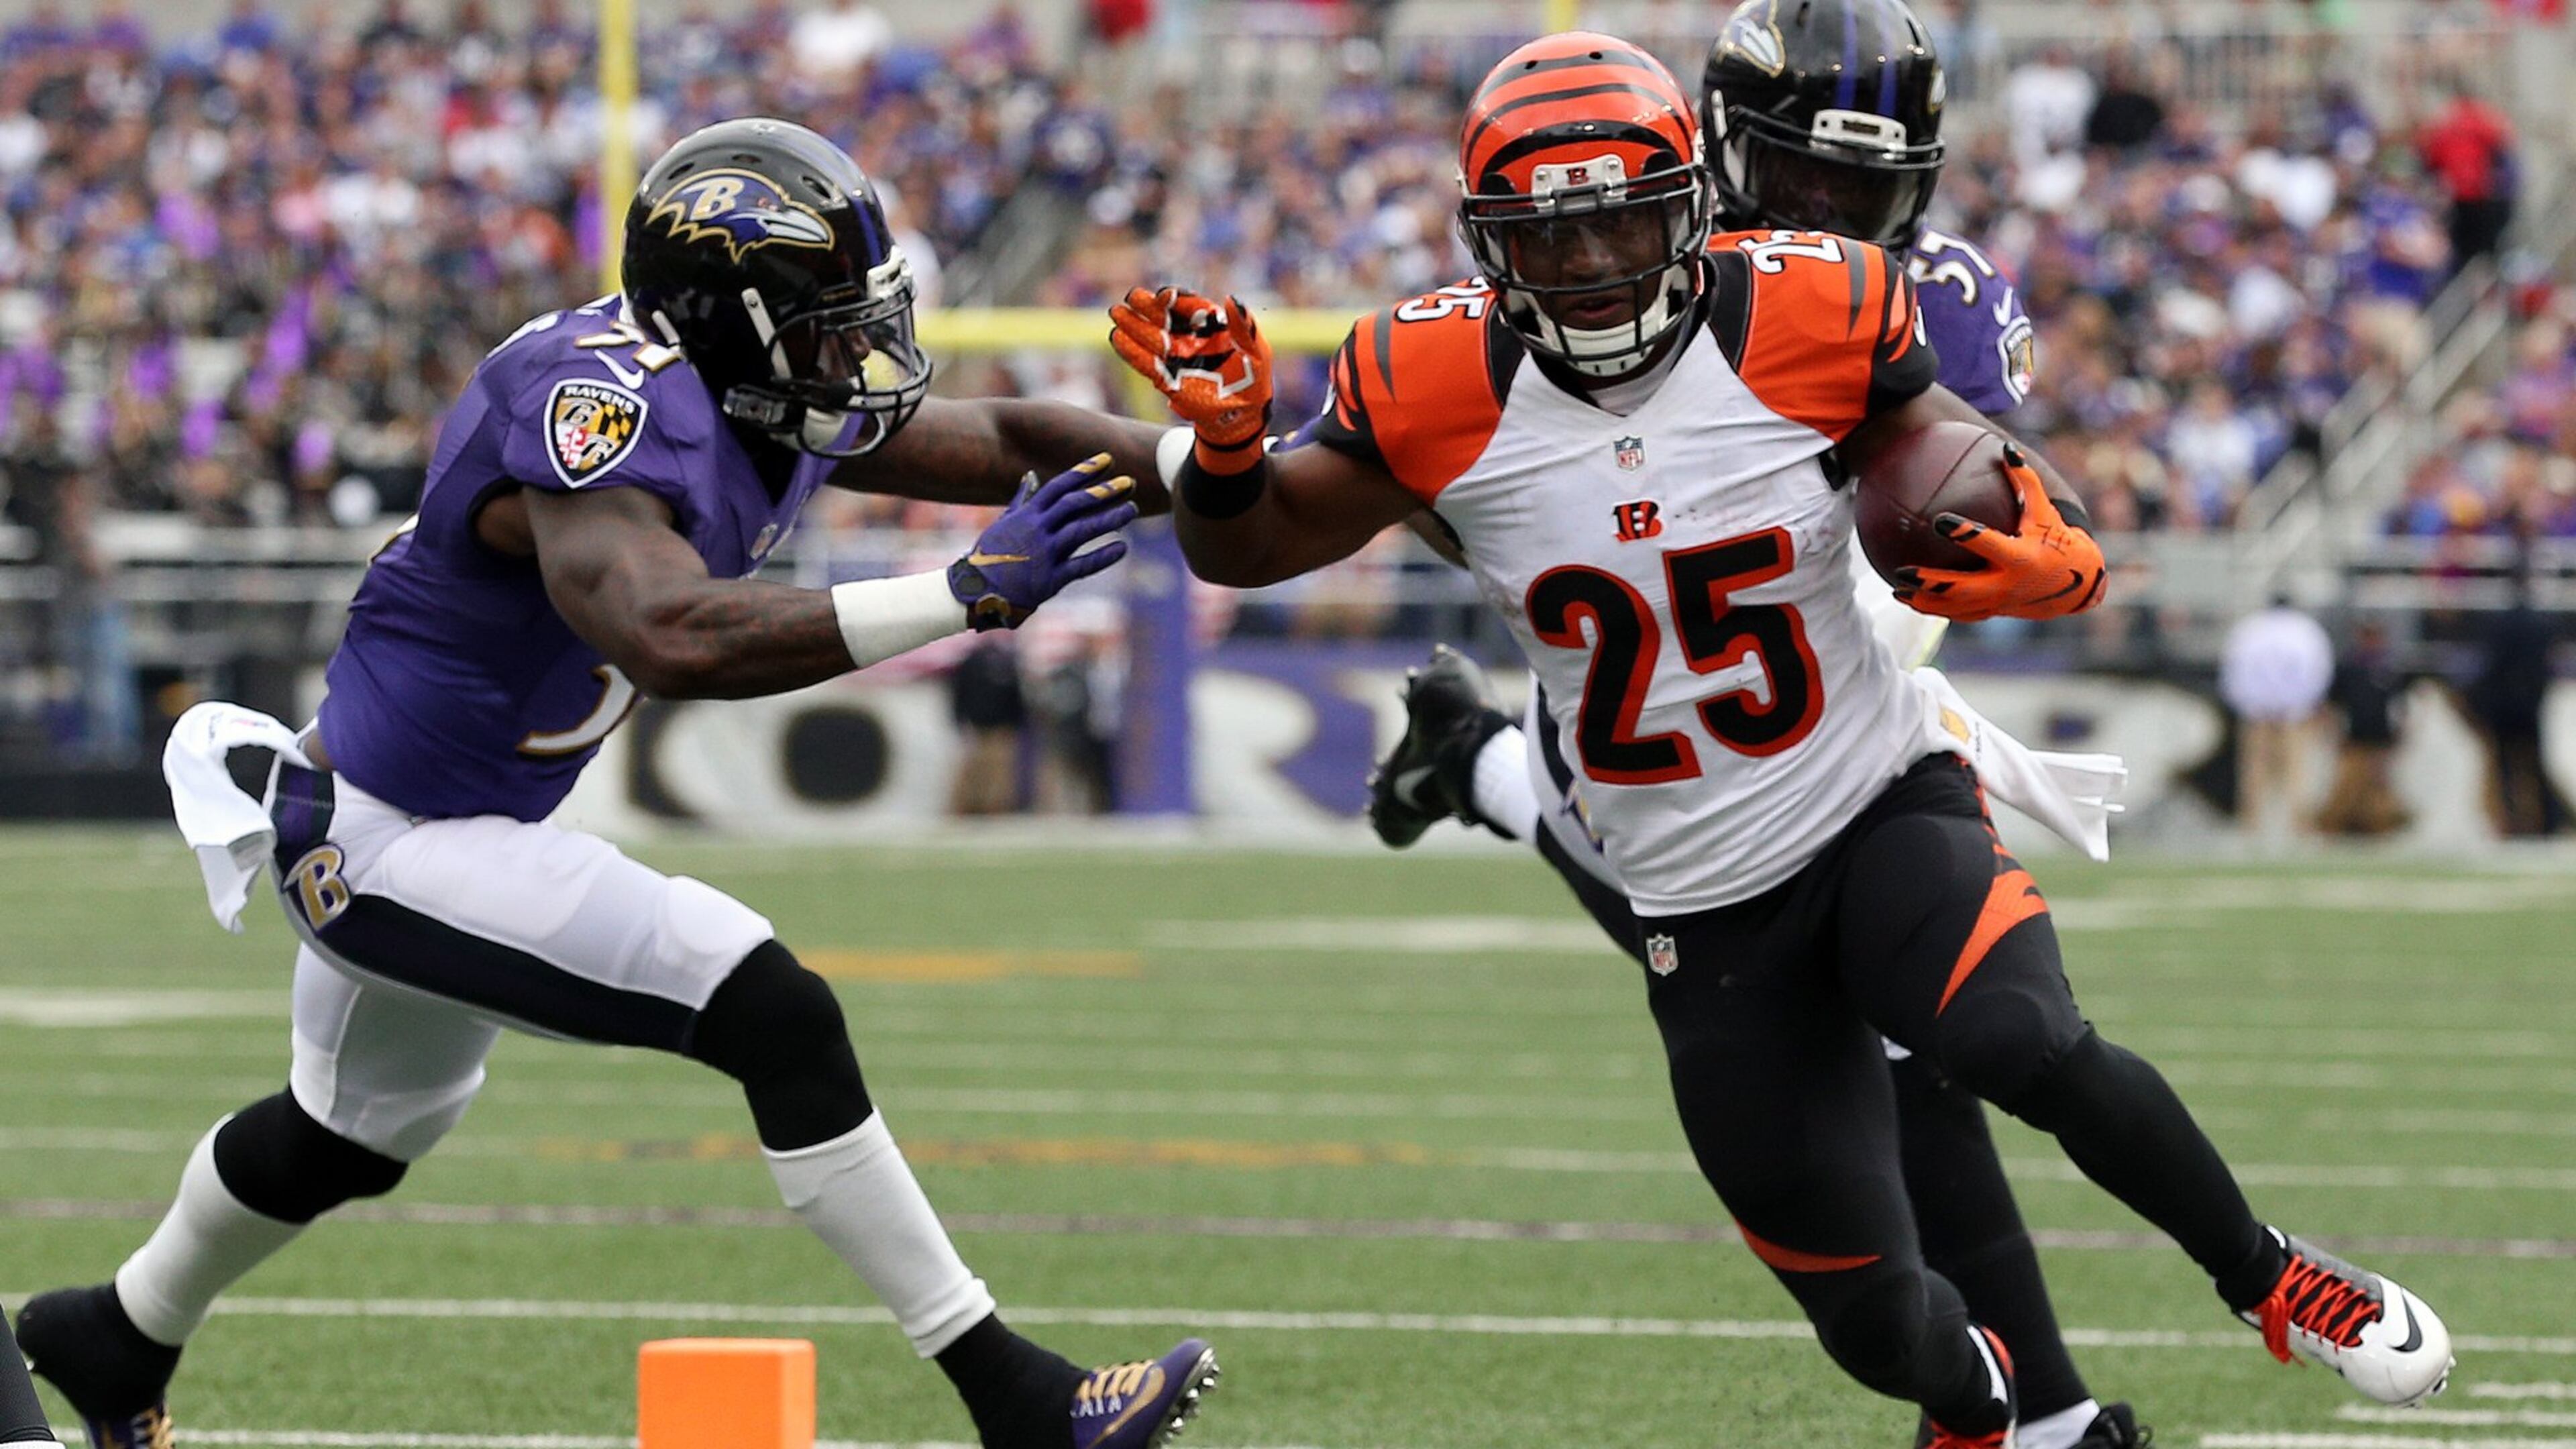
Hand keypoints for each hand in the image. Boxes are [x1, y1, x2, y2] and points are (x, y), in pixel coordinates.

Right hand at [949, 454, 1138, 630]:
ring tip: (1132, 509)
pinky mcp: (1051, 579)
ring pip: (1081, 531)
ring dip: (1109, 519)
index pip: (1058, 486)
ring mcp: (1044, 554)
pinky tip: (1122, 547)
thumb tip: (1029, 476)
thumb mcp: (1003, 523)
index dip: (1083, 471)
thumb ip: (1021, 500)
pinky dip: (1102, 557)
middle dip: (1103, 491)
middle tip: (1128, 482)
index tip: (1106, 459)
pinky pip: (1081, 566)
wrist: (976, 591)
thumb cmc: (990, 555)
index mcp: (1026, 515)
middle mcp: (1037, 530)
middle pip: (1074, 505)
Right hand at [1107, 286, 1272, 455]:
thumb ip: (1245, 325)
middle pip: (1164, 318)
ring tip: (1117, 314)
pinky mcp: (1167, 378)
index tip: (1165, 296)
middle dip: (1147, 307)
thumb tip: (1232, 298)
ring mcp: (1176, 358)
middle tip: (1131, 298)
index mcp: (1210, 326)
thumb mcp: (1257, 351)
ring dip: (1133, 326)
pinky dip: (1131, 352)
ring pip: (1151, 338)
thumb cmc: (1254, 380)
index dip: (1176, 299)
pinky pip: (1146, 363)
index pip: (1189, 306)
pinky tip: (1117, 338)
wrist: (1243, 417)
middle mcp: (1189, 338)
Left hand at [1892, 443, 2106, 621]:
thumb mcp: (2044, 510)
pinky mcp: (1993, 613)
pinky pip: (1959, 615)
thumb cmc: (2056, 539)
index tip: (1939, 519)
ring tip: (1895, 589)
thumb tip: (2005, 446)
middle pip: (1961, 588)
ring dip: (1924, 602)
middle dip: (1930, 582)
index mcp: (2020, 557)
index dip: (1964, 534)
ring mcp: (1999, 603)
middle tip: (1902, 570)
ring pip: (1955, 608)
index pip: (1988, 545)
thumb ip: (2025, 479)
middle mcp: (2007, 585)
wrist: (2076, 586)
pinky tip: (1910, 600)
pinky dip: (1935, 609)